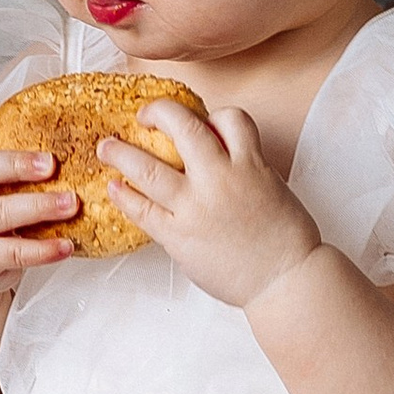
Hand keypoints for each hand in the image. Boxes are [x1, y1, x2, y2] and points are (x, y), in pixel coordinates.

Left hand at [99, 101, 321, 310]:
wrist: (285, 280)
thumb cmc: (286, 239)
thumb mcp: (273, 186)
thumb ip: (244, 166)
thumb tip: (216, 156)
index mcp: (250, 164)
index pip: (229, 118)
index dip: (212, 115)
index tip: (199, 119)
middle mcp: (220, 179)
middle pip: (182, 128)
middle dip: (157, 112)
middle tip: (143, 115)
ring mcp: (196, 207)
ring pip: (148, 168)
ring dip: (121, 154)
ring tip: (107, 148)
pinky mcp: (179, 236)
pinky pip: (142, 210)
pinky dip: (124, 196)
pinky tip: (115, 189)